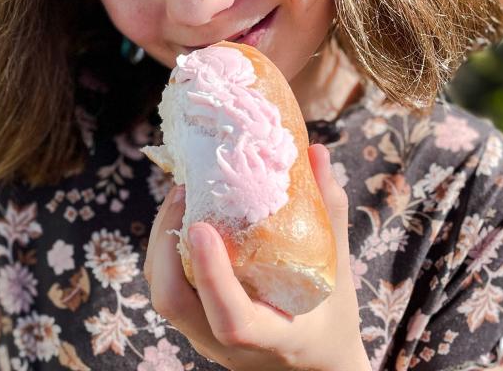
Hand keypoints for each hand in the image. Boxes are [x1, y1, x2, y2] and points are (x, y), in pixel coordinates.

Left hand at [143, 144, 369, 370]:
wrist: (316, 365)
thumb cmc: (332, 319)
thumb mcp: (341, 272)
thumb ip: (330, 214)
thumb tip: (317, 152)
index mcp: (272, 338)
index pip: (230, 320)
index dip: (210, 275)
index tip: (201, 226)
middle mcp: (227, 346)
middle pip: (172, 303)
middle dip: (166, 241)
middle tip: (184, 191)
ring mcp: (204, 338)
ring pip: (161, 294)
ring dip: (160, 241)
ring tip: (180, 195)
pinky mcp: (194, 326)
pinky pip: (166, 288)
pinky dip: (165, 250)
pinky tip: (183, 216)